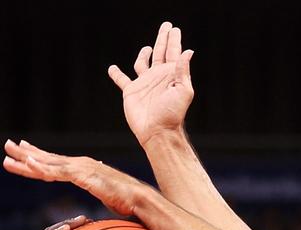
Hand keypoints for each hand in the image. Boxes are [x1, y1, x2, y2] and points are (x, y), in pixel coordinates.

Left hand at [3, 142, 146, 217]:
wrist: (138, 198)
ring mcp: (79, 168)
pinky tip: (27, 163)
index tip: (24, 151)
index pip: (55, 162)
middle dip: (25, 153)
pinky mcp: (81, 175)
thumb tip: (103, 194)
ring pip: (46, 164)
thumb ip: (99, 191)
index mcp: (83, 168)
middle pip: (46, 159)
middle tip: (7, 146)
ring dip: (25, 158)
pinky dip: (40, 167)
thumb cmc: (126, 199)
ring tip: (8, 153)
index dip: (38, 156)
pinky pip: (55, 172)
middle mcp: (79, 164)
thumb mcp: (106, 194)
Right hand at [108, 21, 195, 146]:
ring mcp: (144, 83)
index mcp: (170, 75)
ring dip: (144, 55)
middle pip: (159, 53)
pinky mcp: (131, 92)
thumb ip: (182, 70)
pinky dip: (116, 74)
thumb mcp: (183, 90)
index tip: (174, 29)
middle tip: (166, 26)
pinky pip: (122, 80)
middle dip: (163, 39)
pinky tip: (112, 68)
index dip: (173, 40)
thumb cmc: (172, 113)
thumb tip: (188, 51)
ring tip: (146, 48)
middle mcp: (157, 77)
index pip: (173, 52)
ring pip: (142, 64)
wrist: (157, 131)